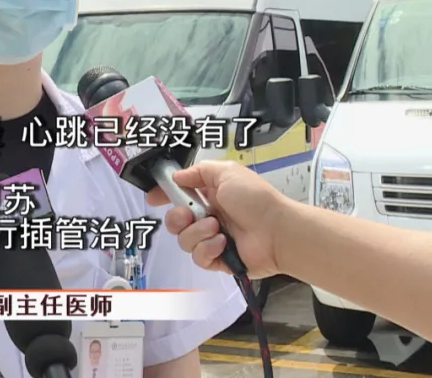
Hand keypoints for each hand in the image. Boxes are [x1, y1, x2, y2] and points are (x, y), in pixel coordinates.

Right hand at [147, 161, 288, 278]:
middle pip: (175, 221)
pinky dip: (208, 249)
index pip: (180, 195)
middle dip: (177, 218)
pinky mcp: (218, 260)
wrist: (277, 231)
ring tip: (217, 228)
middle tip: (190, 215)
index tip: (154, 198)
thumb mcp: (227, 172)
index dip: (165, 196)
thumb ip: (199, 171)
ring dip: (197, 233)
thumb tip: (178, 176)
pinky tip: (223, 243)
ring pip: (184, 241)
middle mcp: (210, 217)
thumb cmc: (256, 199)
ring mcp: (213, 239)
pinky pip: (198, 258)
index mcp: (211, 195)